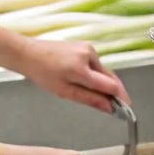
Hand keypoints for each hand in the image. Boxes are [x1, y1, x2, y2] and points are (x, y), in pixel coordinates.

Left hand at [15, 39, 129, 112]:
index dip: (121, 98)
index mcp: (81, 69)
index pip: (111, 85)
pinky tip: (83, 79)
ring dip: (102, 83)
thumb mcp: (64, 91)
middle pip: (110, 78)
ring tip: (87, 90)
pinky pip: (96, 65)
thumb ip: (89, 99)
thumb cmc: (41, 71)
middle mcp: (88, 55)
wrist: (28, 53)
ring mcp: (88, 48)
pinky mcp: (86, 46)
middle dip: (114, 92)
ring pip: (103, 72)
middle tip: (115, 106)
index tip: (125, 108)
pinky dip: (95, 74)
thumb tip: (108, 107)